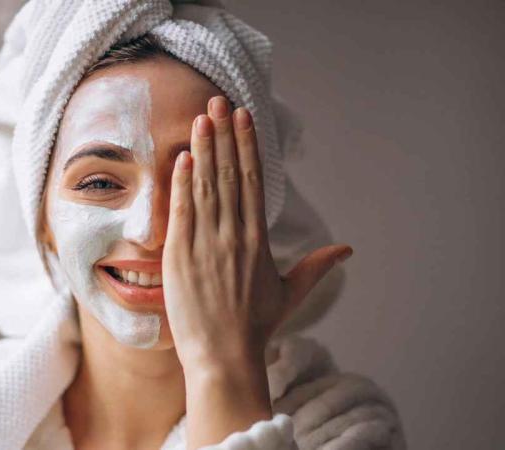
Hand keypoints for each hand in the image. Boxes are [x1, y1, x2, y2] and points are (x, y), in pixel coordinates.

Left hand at [161, 96, 351, 446]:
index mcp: (258, 239)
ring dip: (202, 150)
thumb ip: (317, 266)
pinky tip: (182, 158)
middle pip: (228, 174)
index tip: (243, 118)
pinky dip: (181, 184)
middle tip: (218, 103)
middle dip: (223, 135)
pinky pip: (182, 212)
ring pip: (205, 186)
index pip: (251, 181)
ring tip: (201, 119)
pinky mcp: (179, 256)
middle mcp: (233, 235)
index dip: (246, 146)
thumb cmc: (256, 327)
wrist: (223, 357)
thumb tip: (347, 249)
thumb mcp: (291, 293)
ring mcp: (205, 244)